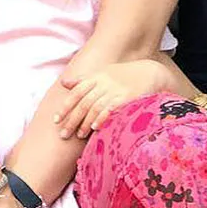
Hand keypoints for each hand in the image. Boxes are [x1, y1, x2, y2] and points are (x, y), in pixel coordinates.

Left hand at [55, 58, 169, 138]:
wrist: (150, 72)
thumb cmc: (124, 75)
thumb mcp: (102, 73)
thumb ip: (83, 80)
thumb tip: (64, 83)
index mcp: (95, 77)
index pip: (76, 93)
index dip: (65, 107)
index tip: (56, 120)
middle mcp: (103, 83)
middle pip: (83, 103)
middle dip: (71, 119)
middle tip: (63, 134)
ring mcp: (114, 90)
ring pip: (94, 108)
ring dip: (85, 122)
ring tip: (78, 135)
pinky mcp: (126, 98)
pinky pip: (111, 109)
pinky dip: (101, 118)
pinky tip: (95, 127)